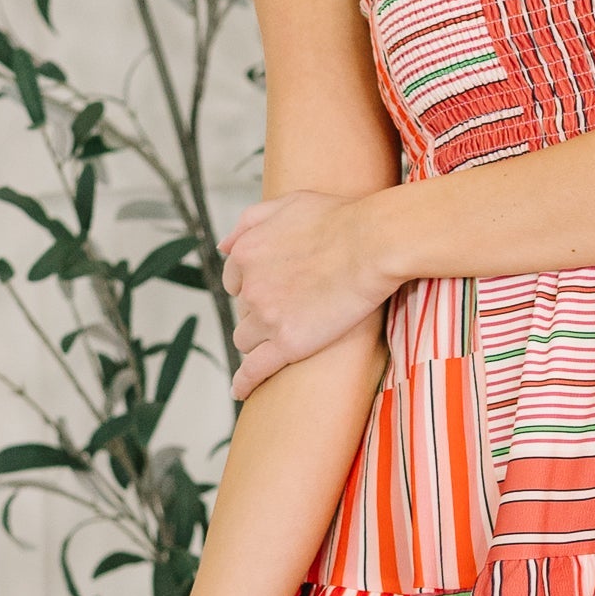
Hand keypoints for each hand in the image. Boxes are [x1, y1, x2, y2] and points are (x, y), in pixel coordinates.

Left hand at [221, 191, 390, 394]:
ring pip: (246, 339)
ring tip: (281, 342)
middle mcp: (250, 287)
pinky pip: (254, 370)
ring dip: (258, 341)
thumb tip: (222, 246)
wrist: (372, 243)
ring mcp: (267, 317)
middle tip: (290, 312)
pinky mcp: (288, 345)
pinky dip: (244, 382)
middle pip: (242, 311)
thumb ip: (250, 221)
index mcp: (246, 253)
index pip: (235, 281)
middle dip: (259, 312)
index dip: (253, 287)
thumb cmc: (340, 219)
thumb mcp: (287, 203)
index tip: (272, 292)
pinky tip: (240, 392)